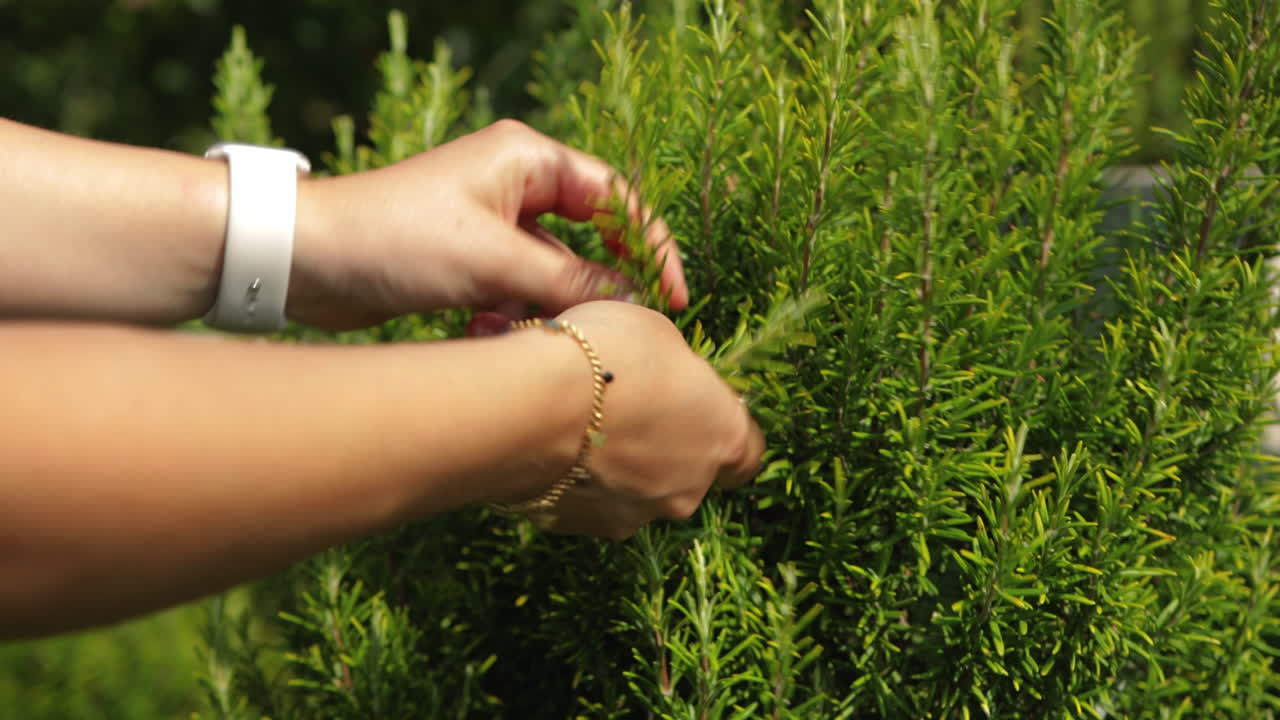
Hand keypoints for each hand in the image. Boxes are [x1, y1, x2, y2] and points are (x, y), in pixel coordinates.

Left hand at [288, 120, 688, 329]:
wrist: (306, 260)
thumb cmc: (395, 239)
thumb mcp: (493, 262)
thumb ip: (570, 281)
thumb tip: (633, 301)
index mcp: (528, 158)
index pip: (616, 198)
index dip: (650, 247)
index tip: (675, 297)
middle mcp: (516, 183)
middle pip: (589, 238)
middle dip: (592, 288)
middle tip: (613, 332)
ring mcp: (493, 222)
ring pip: (552, 273)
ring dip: (540, 309)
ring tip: (510, 330)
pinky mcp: (471, 259)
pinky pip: (517, 291)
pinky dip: (509, 317)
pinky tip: (479, 332)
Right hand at [510, 301, 764, 539]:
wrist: (529, 404)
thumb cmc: (606, 355)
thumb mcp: (657, 333)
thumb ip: (675, 369)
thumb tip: (668, 377)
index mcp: (723, 439)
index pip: (748, 454)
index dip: (722, 431)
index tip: (697, 408)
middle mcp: (688, 490)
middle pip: (689, 476)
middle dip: (665, 450)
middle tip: (626, 408)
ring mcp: (634, 516)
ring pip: (637, 494)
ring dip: (620, 468)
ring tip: (580, 426)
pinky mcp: (581, 528)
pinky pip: (588, 502)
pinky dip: (577, 481)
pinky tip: (552, 446)